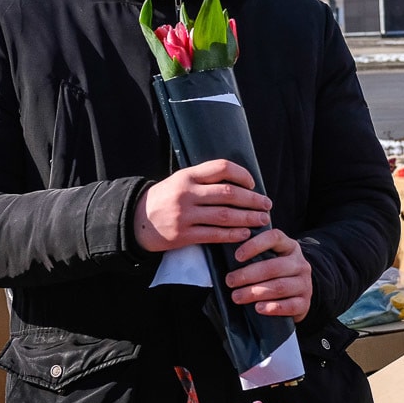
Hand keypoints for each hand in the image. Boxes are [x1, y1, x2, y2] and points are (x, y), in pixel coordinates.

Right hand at [133, 159, 271, 252]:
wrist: (136, 220)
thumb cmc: (165, 199)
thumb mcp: (180, 181)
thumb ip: (204, 180)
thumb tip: (238, 184)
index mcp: (187, 176)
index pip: (221, 168)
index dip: (242, 175)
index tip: (253, 185)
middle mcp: (186, 193)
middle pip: (228, 193)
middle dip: (252, 200)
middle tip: (267, 205)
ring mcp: (184, 215)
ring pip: (224, 215)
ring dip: (247, 218)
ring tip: (262, 220)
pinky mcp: (183, 235)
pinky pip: (214, 235)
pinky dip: (232, 235)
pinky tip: (245, 234)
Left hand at [226, 228, 312, 321]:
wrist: (299, 295)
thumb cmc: (276, 275)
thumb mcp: (272, 259)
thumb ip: (256, 255)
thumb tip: (226, 255)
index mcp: (290, 247)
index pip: (274, 238)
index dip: (255, 244)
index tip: (237, 256)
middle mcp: (300, 263)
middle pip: (273, 267)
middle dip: (248, 274)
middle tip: (230, 281)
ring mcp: (305, 284)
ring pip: (279, 287)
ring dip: (255, 292)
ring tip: (237, 296)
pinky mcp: (305, 303)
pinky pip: (290, 305)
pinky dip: (273, 307)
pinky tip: (258, 308)